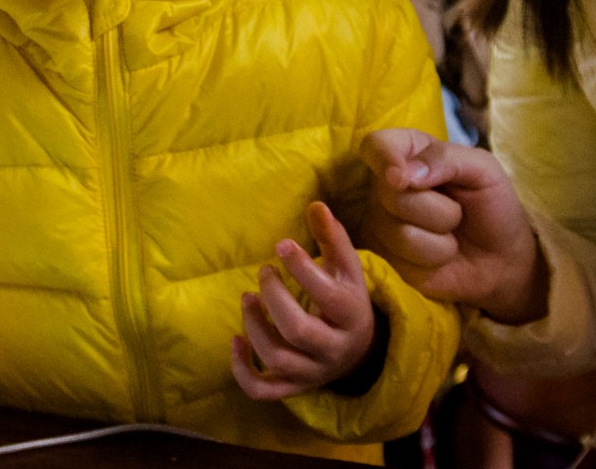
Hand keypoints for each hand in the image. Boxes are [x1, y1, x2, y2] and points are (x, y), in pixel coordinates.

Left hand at [232, 202, 376, 400]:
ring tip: (247, 298)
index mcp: (352, 315)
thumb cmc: (347, 298)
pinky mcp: (293, 387)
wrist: (360, 350)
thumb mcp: (347, 268)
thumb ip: (332, 237)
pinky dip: (243, 370)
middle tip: (264, 272)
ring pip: (278, 359)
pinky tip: (235, 340)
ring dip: (255, 327)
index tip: (281, 245)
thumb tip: (316, 205)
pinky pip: (263, 390)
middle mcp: (334, 348)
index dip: (303, 269)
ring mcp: (312, 372)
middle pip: (299, 331)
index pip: (328, 295)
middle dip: (274, 298)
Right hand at [360, 129, 546, 323]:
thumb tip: (405, 175)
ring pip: (398, 231)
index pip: (375, 145)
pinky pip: (402, 259)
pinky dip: (434, 257)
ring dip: (440, 237)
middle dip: (437, 208)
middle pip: (390, 194)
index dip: (383, 159)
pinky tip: (442, 255)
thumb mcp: (483, 169)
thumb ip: (446, 158)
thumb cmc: (492, 204)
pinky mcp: (387, 258)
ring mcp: (384, 223)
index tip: (401, 179)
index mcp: (409, 153)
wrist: (502, 257)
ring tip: (451, 234)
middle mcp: (388, 186)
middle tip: (458, 211)